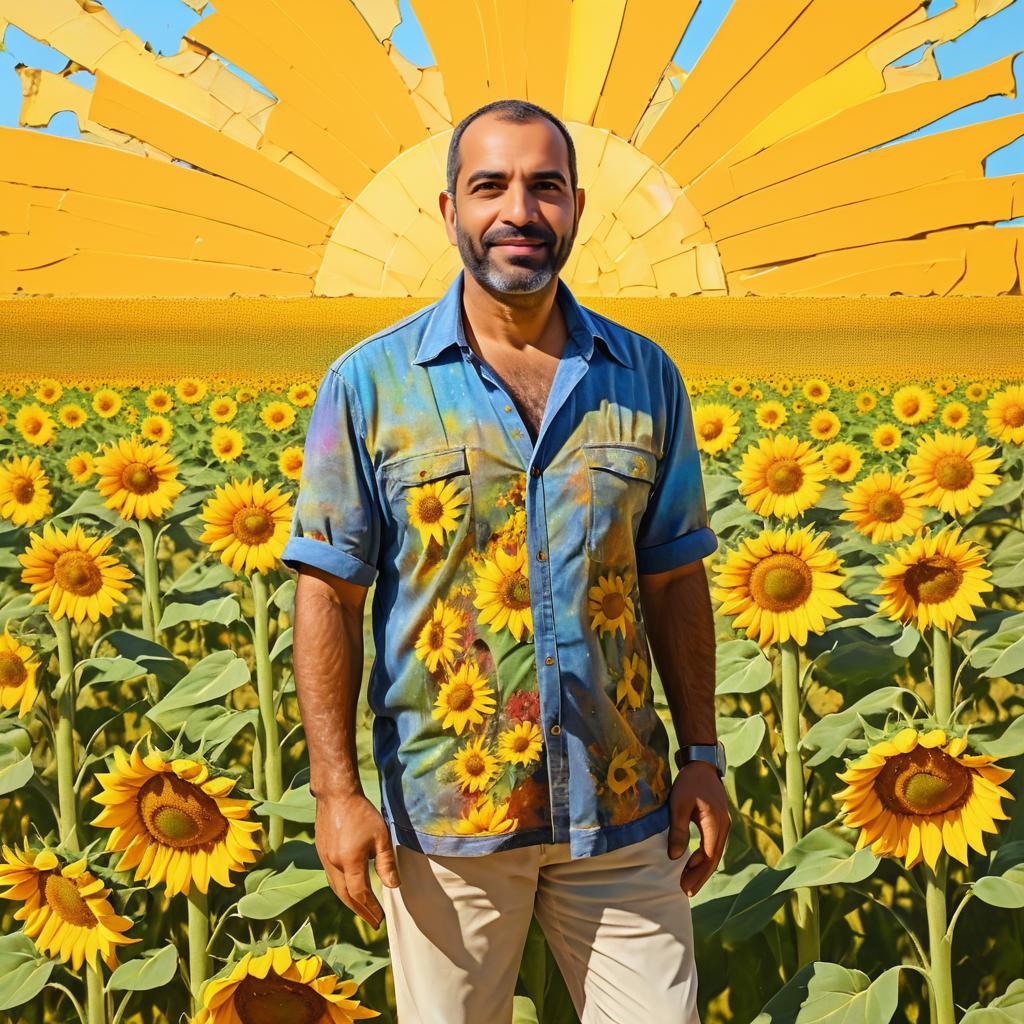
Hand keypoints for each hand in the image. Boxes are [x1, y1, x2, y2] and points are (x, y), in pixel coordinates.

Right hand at [314, 792, 400, 928]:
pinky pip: (331, 877)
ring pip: (336, 888)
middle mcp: (334, 864)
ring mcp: (325, 859)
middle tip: (372, 922)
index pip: (360, 894)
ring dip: (349, 902)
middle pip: (345, 896)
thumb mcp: (381, 836)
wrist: (336, 794)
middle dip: (360, 911)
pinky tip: (348, 888)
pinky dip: (341, 888)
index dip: (371, 908)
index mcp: (350, 862)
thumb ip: (387, 863)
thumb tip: (393, 886)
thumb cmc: (361, 813)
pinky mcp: (321, 852)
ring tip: (362, 909)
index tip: (380, 918)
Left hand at [666, 760, 730, 896]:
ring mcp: (723, 824)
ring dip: (702, 868)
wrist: (702, 765)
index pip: (708, 855)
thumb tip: (674, 857)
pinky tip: (692, 863)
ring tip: (687, 882)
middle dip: (700, 876)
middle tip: (686, 892)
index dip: (697, 873)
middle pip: (713, 858)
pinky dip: (704, 857)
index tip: (684, 886)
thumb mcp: (678, 805)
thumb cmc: (689, 783)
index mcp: (715, 823)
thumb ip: (678, 831)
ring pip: (714, 853)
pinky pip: (713, 845)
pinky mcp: (719, 822)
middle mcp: (723, 826)